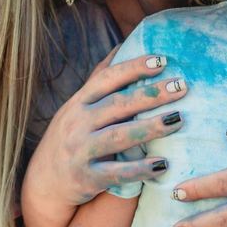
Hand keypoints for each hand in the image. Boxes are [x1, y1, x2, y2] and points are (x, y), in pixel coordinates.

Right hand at [24, 51, 187, 209]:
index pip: (107, 79)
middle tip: (182, 86)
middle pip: (117, 105)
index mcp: (79, 102)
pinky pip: (116, 174)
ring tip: (178, 119)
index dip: (133, 68)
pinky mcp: (86, 178)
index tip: (162, 60)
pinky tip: (163, 165)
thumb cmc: (69, 137)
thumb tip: (123, 44)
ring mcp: (80, 151)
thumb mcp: (77, 106)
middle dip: (150, 94)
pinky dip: (140, 169)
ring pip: (119, 137)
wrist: (44, 182)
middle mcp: (78, 123)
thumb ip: (100, 79)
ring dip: (150, 127)